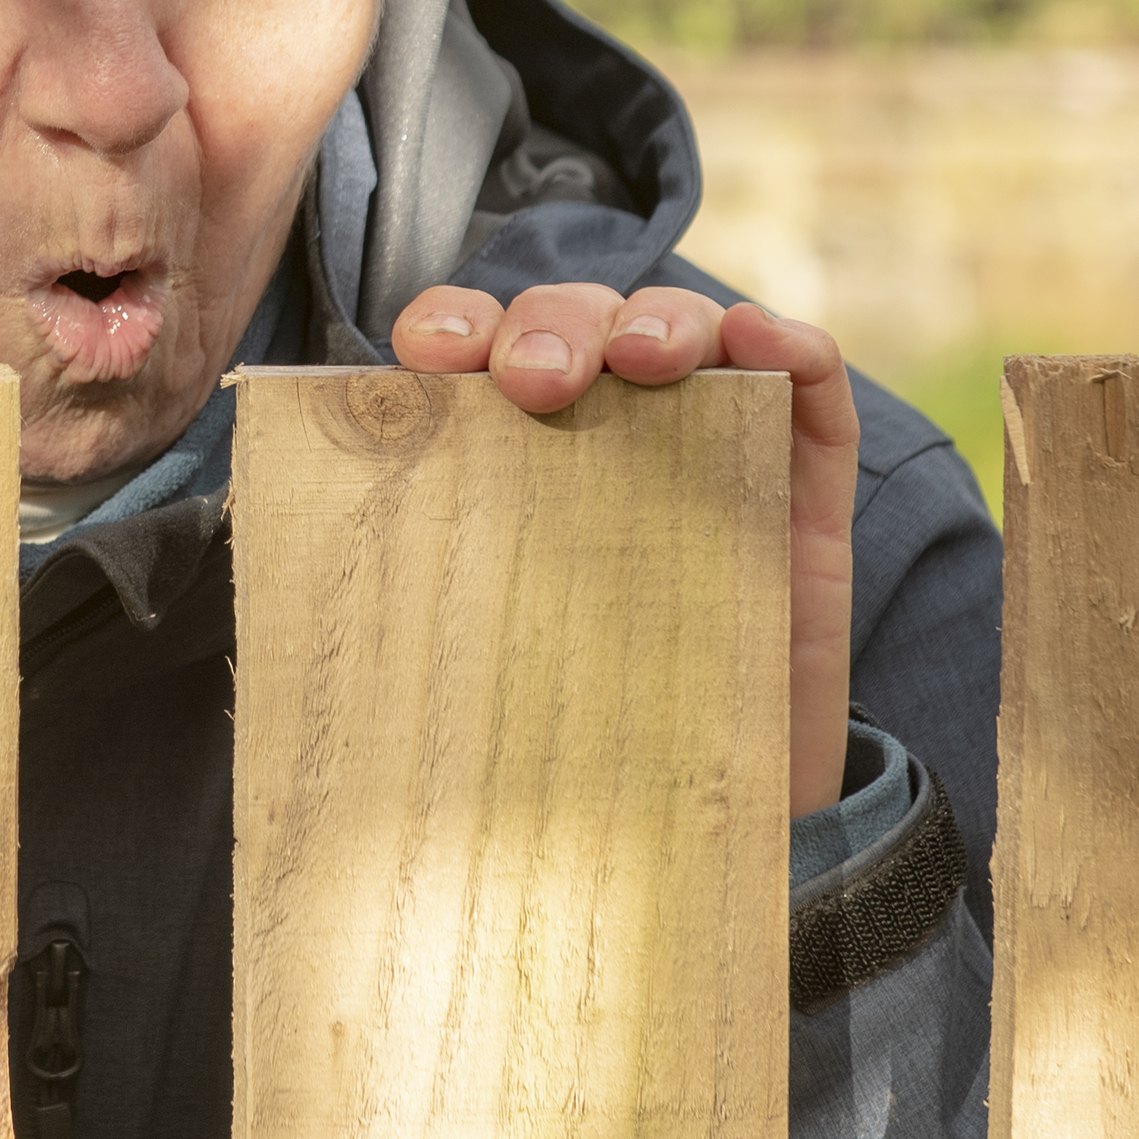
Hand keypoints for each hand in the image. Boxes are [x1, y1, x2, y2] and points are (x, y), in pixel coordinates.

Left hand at [390, 282, 859, 812]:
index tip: (427, 356)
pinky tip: (757, 342)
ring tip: (640, 359)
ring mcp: (714, 440)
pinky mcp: (806, 481)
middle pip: (579, 321)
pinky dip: (787, 346)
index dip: (453, 326)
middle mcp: (609, 424)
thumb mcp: (485, 652)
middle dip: (553, 326)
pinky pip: (809, 386)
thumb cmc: (568, 721)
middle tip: (534, 380)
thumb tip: (329, 586)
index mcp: (512, 445)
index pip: (477, 346)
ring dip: (660, 321)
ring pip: (687, 330)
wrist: (692, 817)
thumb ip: (429, 604)